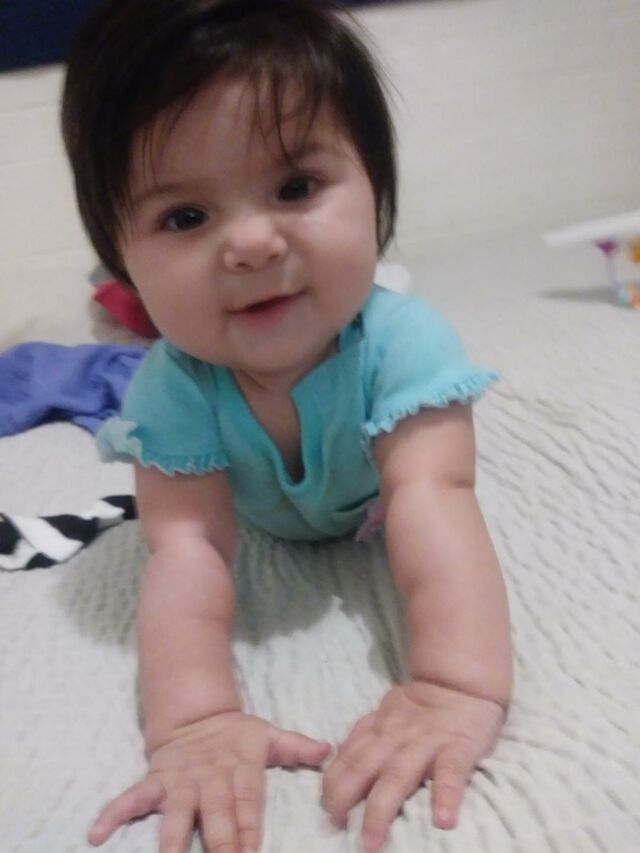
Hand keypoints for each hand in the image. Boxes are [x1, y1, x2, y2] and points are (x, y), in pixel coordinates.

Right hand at [88, 711, 331, 852]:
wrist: (194, 714)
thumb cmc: (236, 736)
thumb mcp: (267, 735)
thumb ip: (295, 747)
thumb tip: (329, 749)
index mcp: (239, 768)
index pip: (247, 803)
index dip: (249, 828)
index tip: (251, 850)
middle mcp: (208, 778)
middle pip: (214, 814)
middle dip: (219, 842)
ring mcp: (179, 781)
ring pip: (175, 813)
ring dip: (171, 839)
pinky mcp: (154, 781)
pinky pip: (130, 798)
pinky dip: (113, 814)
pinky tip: (96, 834)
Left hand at [321, 681, 504, 852]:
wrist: (460, 683)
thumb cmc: (420, 707)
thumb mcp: (385, 713)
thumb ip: (365, 735)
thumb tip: (337, 759)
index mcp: (378, 730)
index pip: (347, 757)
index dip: (331, 783)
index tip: (325, 811)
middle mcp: (395, 737)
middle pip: (364, 768)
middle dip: (345, 798)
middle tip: (334, 827)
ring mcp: (426, 743)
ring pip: (398, 776)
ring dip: (381, 809)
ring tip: (371, 841)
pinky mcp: (458, 748)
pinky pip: (451, 773)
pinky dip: (447, 796)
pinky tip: (442, 821)